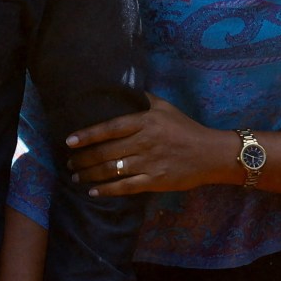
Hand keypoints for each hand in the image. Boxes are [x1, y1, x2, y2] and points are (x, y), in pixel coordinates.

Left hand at [67, 93, 229, 195]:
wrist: (211, 154)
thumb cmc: (186, 128)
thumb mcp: (166, 107)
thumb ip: (143, 99)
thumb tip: (122, 89)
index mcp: (145, 123)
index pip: (110, 128)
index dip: (88, 135)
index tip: (70, 141)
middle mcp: (144, 143)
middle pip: (106, 152)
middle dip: (84, 158)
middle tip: (69, 161)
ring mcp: (149, 163)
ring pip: (112, 170)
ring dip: (90, 174)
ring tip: (76, 175)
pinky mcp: (155, 181)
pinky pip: (125, 187)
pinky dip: (107, 190)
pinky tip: (93, 191)